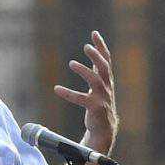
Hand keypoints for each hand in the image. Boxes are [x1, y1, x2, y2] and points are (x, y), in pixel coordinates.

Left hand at [53, 29, 118, 152]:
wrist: (104, 130)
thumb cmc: (99, 105)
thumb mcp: (99, 85)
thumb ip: (96, 69)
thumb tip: (93, 50)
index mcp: (107, 81)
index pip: (106, 60)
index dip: (101, 46)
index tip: (94, 33)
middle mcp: (107, 87)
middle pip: (104, 68)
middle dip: (97, 56)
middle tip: (86, 47)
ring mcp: (103, 98)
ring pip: (95, 81)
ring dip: (84, 71)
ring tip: (72, 63)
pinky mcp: (95, 109)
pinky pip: (81, 99)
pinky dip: (69, 93)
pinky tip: (57, 89)